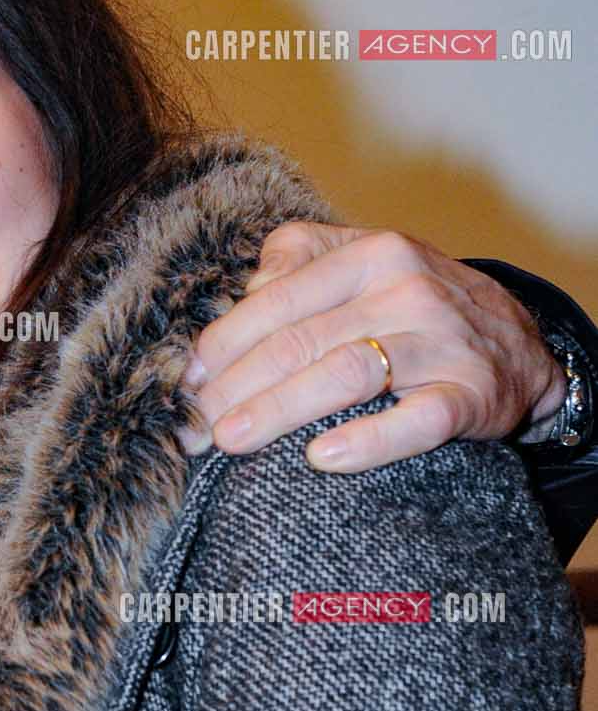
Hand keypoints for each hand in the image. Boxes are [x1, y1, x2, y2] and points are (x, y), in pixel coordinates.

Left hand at [178, 224, 565, 472]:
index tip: (187, 380)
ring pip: (345, 374)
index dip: (224, 342)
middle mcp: (406, 289)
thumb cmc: (417, 305)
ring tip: (231, 440)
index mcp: (370, 252)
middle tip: (195, 425)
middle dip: (237, 385)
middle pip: (301, 339)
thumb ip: (299, 261)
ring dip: (279, 410)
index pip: (278, 298)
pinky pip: (416, 421)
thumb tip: (240, 293)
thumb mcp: (365, 261)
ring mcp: (441, 342)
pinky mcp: (471, 395)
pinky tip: (321, 458)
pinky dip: (368, 442)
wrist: (523, 342)